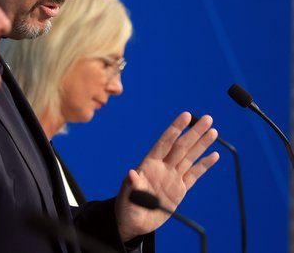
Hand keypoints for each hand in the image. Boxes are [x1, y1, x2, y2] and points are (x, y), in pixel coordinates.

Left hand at [115, 112, 218, 241]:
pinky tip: (214, 155)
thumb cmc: (126, 207)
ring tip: (213, 131)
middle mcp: (162, 167)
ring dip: (201, 144)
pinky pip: (194, 175)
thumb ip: (130, 184)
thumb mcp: (126, 196)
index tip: (186, 116)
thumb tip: (131, 173)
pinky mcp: (180, 190)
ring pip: (190, 157)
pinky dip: (204, 165)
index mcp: (149, 165)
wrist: (134, 223)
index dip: (175, 129)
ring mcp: (172, 177)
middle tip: (207, 118)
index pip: (164, 143)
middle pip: (181, 146)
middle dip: (194, 132)